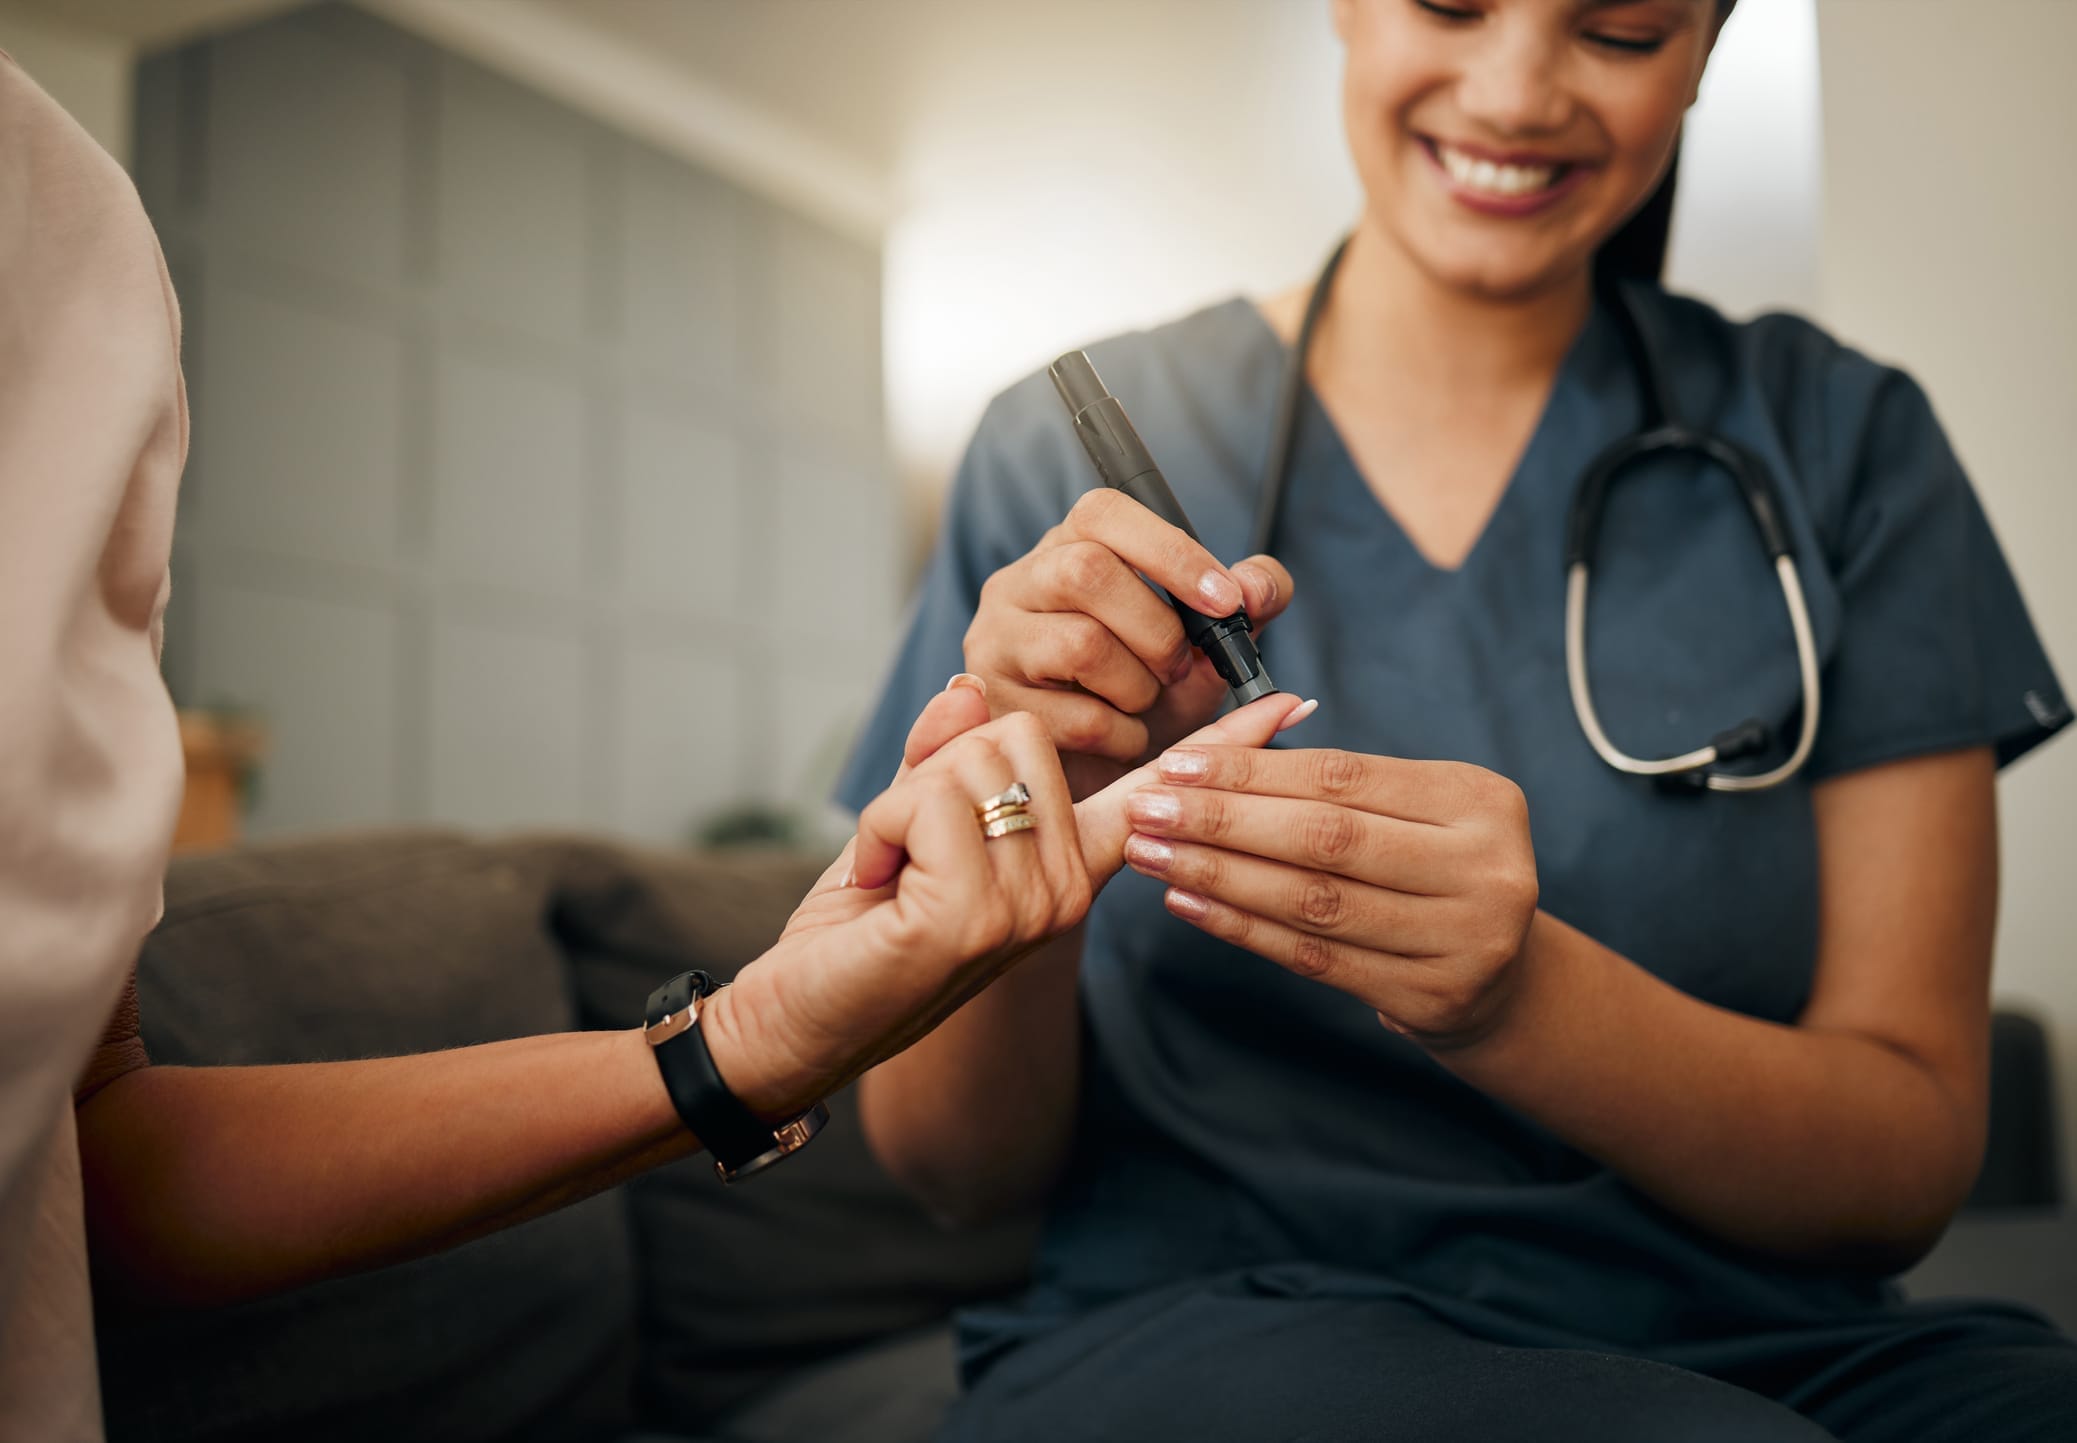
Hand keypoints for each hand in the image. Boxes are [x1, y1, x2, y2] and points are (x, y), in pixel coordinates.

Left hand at [701, 683, 1320, 1117]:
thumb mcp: (910, 822)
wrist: (800, 1019)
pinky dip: (878, 831)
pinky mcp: (975, 916)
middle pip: (1016, 734)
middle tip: (910, 854)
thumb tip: (969, 688)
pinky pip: (926, 800)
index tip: (1289, 704)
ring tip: (894, 876)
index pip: (1153, 794)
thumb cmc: (859, 928)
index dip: (1220, 744)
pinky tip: (878, 888)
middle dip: (937, 774)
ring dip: (900, 807)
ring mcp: (1031, 907)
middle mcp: (1069, 889)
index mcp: (1071, 866)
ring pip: (968, 761)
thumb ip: (949, 752)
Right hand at [962, 488, 1293, 797]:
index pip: (1103, 513)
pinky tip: (1125, 738)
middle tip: (1182, 667)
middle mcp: (1018, 584)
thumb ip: (1250, 601)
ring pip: (1079, 645)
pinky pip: (1074, 718)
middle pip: (1085, 571)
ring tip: (1146, 704)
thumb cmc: (1152, 690)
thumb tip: (1256, 587)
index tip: (1225, 599)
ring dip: (1139, 686)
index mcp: (1070, 547)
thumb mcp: (1208, 641)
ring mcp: (995, 643)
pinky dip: (1123, 735)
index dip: (1170, 552)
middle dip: (1157, 629)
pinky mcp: (994, 707)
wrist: (1106, 773)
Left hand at [1119, 746, 1538, 1049]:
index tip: (1176, 764)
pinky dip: (1243, 929)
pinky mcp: (1433, 999)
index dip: (1253, 770)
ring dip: (1219, 876)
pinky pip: (1316, 958)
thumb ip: (1338, 782)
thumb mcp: (1418, 810)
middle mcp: (1484, 867)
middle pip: (1327, 837)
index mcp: (1479, 799)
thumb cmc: (1435, 873)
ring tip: (1153, 855)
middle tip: (1148, 809)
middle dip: (1223, 821)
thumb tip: (1230, 736)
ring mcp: (1466, 939)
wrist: (1503, 981)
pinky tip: (1189, 905)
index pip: (1344, 777)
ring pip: (1315, 901)